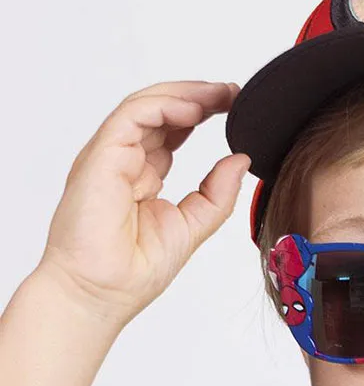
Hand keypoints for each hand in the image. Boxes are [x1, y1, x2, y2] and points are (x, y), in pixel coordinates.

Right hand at [38, 80, 250, 323]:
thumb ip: (218, 194)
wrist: (102, 293)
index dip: (203, 114)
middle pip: (160, 113)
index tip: (236, 107)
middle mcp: (125, 161)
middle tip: (233, 92)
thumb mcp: (194, 226)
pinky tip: (193, 109)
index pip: (172, 132)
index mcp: (143, 176)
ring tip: (220, 94)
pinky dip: (162, 107)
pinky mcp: (101, 157)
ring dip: (184, 95)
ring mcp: (110, 157)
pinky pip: (131, 117)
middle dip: (199, 97)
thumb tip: (241, 159)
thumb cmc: (135, 270)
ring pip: (145, 107)